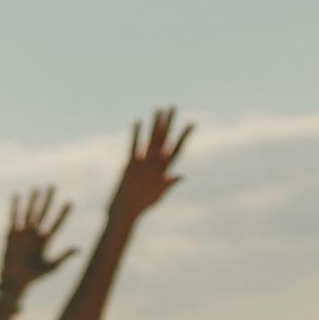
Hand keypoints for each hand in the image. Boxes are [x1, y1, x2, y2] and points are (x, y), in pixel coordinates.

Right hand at [0, 186, 76, 296]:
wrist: (15, 280)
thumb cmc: (34, 276)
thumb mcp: (52, 266)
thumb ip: (64, 256)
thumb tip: (80, 248)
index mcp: (46, 241)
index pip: (56, 223)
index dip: (63, 213)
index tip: (70, 202)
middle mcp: (35, 234)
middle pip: (44, 213)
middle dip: (48, 200)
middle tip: (53, 186)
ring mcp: (23, 232)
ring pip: (30, 213)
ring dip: (34, 201)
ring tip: (37, 188)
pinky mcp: (11, 234)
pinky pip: (14, 217)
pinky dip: (15, 206)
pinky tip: (18, 195)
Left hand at [108, 106, 193, 223]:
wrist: (127, 212)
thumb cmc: (143, 204)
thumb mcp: (160, 194)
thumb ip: (170, 182)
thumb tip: (182, 176)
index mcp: (164, 172)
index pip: (177, 149)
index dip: (184, 135)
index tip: (191, 123)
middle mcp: (156, 166)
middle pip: (165, 140)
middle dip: (169, 123)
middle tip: (172, 107)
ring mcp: (144, 165)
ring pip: (152, 141)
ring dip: (155, 124)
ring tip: (159, 109)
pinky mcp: (130, 165)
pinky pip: (134, 147)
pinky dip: (136, 134)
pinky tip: (138, 122)